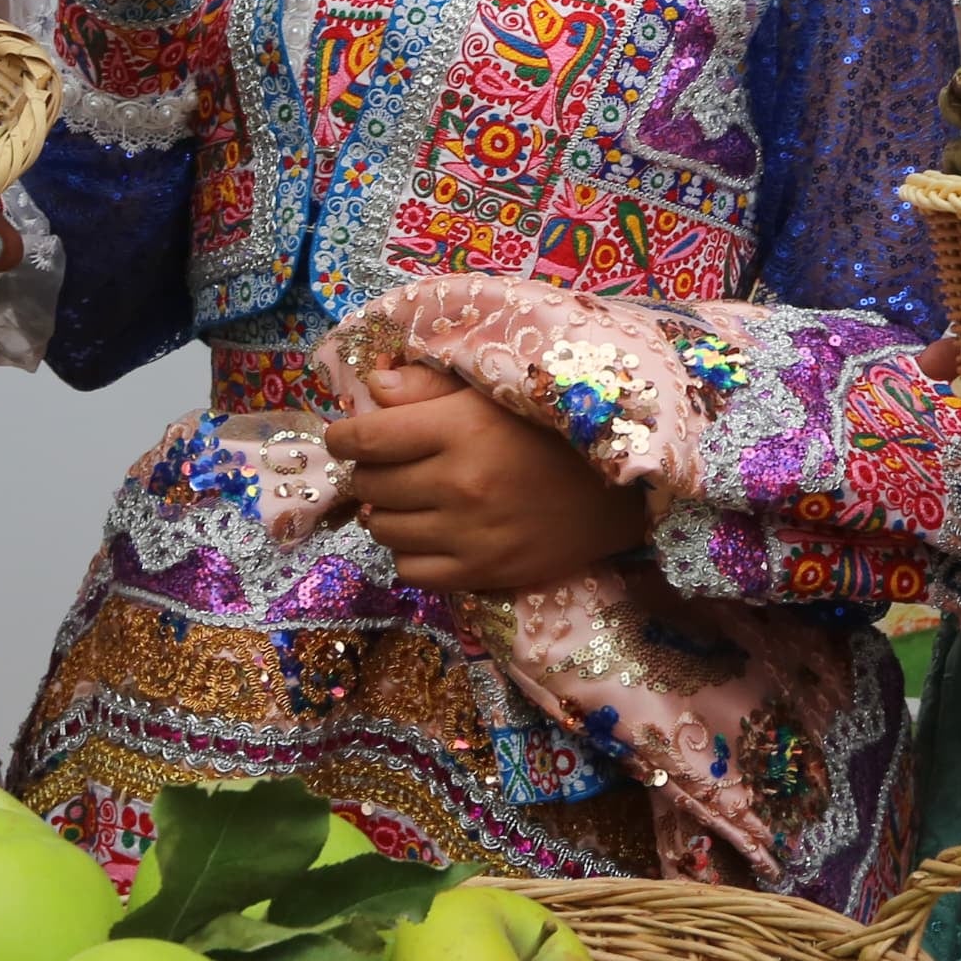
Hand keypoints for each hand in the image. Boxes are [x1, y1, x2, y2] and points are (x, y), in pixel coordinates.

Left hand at [325, 363, 653, 595]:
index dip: (342, 436)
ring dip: (383, 512)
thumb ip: (428, 387)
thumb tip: (371, 390)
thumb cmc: (551, 432)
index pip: (366, 437)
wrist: (618, 492)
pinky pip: (409, 570)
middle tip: (382, 465)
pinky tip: (429, 533)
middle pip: (369, 484)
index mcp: (459, 428)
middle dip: (365, 472)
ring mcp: (469, 535)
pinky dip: (408, 551)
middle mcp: (458, 483)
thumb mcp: (494, 393)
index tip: (344, 436)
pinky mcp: (482, 573)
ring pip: (382, 529)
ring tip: (407, 499)